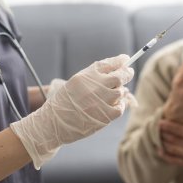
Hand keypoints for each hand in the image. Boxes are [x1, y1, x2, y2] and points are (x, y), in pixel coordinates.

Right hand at [10, 54, 134, 168]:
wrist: (53, 123)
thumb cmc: (64, 102)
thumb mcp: (75, 82)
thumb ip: (93, 75)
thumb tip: (116, 67)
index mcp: (86, 76)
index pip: (108, 64)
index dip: (120, 60)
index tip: (126, 59)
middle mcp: (94, 86)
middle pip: (120, 76)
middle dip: (127, 74)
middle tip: (129, 73)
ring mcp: (100, 100)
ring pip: (121, 92)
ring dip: (120, 92)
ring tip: (113, 95)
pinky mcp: (105, 115)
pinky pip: (120, 107)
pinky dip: (120, 106)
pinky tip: (114, 106)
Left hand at [158, 117, 182, 166]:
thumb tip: (170, 113)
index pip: (179, 129)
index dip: (168, 126)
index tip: (159, 122)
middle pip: (173, 139)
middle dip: (162, 133)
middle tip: (154, 129)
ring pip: (171, 149)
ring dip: (161, 143)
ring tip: (155, 138)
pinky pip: (172, 159)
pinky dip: (164, 154)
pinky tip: (159, 149)